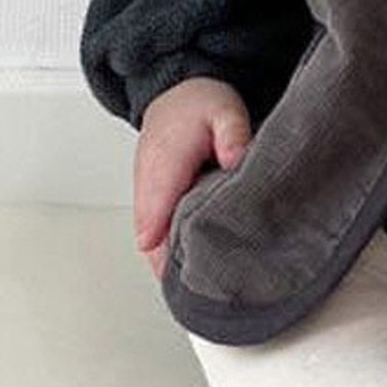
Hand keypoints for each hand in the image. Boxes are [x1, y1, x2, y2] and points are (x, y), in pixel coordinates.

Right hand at [133, 76, 251, 278]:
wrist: (175, 91)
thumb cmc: (197, 102)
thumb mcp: (224, 108)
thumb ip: (232, 134)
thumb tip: (237, 160)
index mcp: (162, 172)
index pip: (156, 228)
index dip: (172, 261)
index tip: (193, 284)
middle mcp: (149, 190)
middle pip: (154, 245)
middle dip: (176, 271)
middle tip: (210, 295)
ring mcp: (149, 197)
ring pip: (156, 243)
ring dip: (175, 262)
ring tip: (208, 287)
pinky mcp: (156, 200)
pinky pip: (161, 232)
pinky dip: (176, 248)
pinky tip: (200, 261)